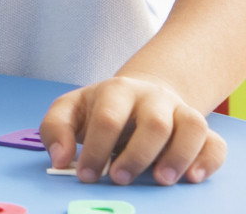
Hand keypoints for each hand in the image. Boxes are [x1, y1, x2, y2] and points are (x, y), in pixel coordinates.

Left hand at [41, 72, 226, 185]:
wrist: (139, 94)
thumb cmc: (100, 108)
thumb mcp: (70, 110)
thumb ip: (56, 130)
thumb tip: (60, 159)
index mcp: (117, 91)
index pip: (108, 119)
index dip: (97, 149)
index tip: (88, 175)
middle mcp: (153, 97)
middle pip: (153, 124)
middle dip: (137, 155)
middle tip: (120, 179)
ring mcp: (180, 111)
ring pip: (191, 128)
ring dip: (177, 156)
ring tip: (159, 180)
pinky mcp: (200, 129)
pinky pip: (214, 142)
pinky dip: (207, 160)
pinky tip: (191, 177)